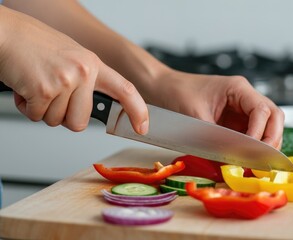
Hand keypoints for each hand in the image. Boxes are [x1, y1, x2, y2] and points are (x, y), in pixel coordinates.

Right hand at [0, 7, 148, 133]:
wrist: (5, 32)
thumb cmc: (33, 44)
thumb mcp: (71, 57)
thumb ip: (86, 80)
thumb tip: (95, 107)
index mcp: (93, 64)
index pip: (126, 90)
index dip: (137, 111)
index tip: (142, 126)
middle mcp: (84, 72)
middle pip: (80, 122)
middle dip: (62, 116)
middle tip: (50, 94)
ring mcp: (66, 80)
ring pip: (57, 121)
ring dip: (42, 109)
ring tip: (36, 84)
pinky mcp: (44, 89)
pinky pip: (37, 116)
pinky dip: (26, 106)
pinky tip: (24, 85)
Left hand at [145, 69, 284, 148]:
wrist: (161, 88)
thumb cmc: (176, 94)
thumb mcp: (195, 117)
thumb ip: (215, 137)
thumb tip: (231, 159)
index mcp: (238, 88)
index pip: (263, 110)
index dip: (260, 132)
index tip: (251, 150)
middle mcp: (244, 97)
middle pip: (273, 117)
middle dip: (271, 139)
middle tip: (262, 160)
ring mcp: (240, 109)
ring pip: (266, 126)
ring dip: (264, 144)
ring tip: (255, 163)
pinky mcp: (234, 121)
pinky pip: (251, 134)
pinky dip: (252, 147)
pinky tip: (245, 159)